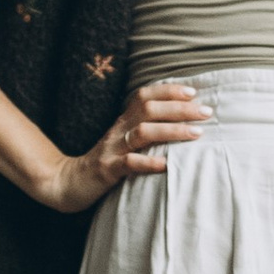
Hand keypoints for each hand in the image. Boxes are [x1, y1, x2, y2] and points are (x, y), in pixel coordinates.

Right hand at [36, 79, 207, 212]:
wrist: (67, 182)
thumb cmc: (104, 162)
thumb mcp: (123, 142)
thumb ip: (144, 130)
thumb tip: (179, 123)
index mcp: (123, 121)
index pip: (144, 96)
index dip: (168, 91)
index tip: (193, 92)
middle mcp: (118, 130)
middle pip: (148, 109)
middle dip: (179, 108)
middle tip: (206, 112)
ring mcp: (112, 150)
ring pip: (142, 132)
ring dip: (171, 131)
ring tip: (196, 134)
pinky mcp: (107, 171)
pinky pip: (128, 164)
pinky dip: (148, 163)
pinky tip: (166, 164)